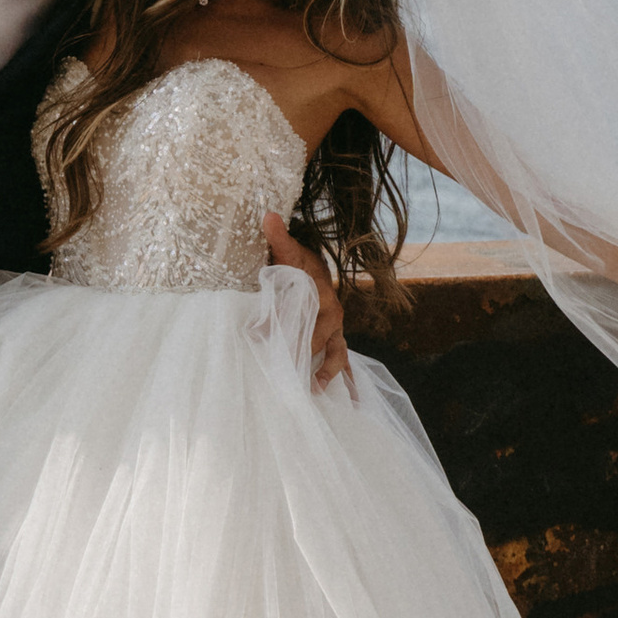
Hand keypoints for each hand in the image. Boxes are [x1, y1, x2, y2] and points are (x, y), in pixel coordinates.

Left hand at [265, 216, 351, 391]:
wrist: (314, 271)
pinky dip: (345, 382)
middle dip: (302, 354)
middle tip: (284, 372)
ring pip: (335, 354)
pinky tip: (352, 402)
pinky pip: (343, 364)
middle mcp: (333, 316)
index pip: (306, 314)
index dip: (287, 325)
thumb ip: (278, 236)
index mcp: (322, 296)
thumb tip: (267, 214)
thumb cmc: (298, 264)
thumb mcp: (289, 251)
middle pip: (320, 339)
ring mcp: (335, 332)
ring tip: (313, 389)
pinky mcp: (334, 343)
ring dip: (327, 373)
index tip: (266, 337)